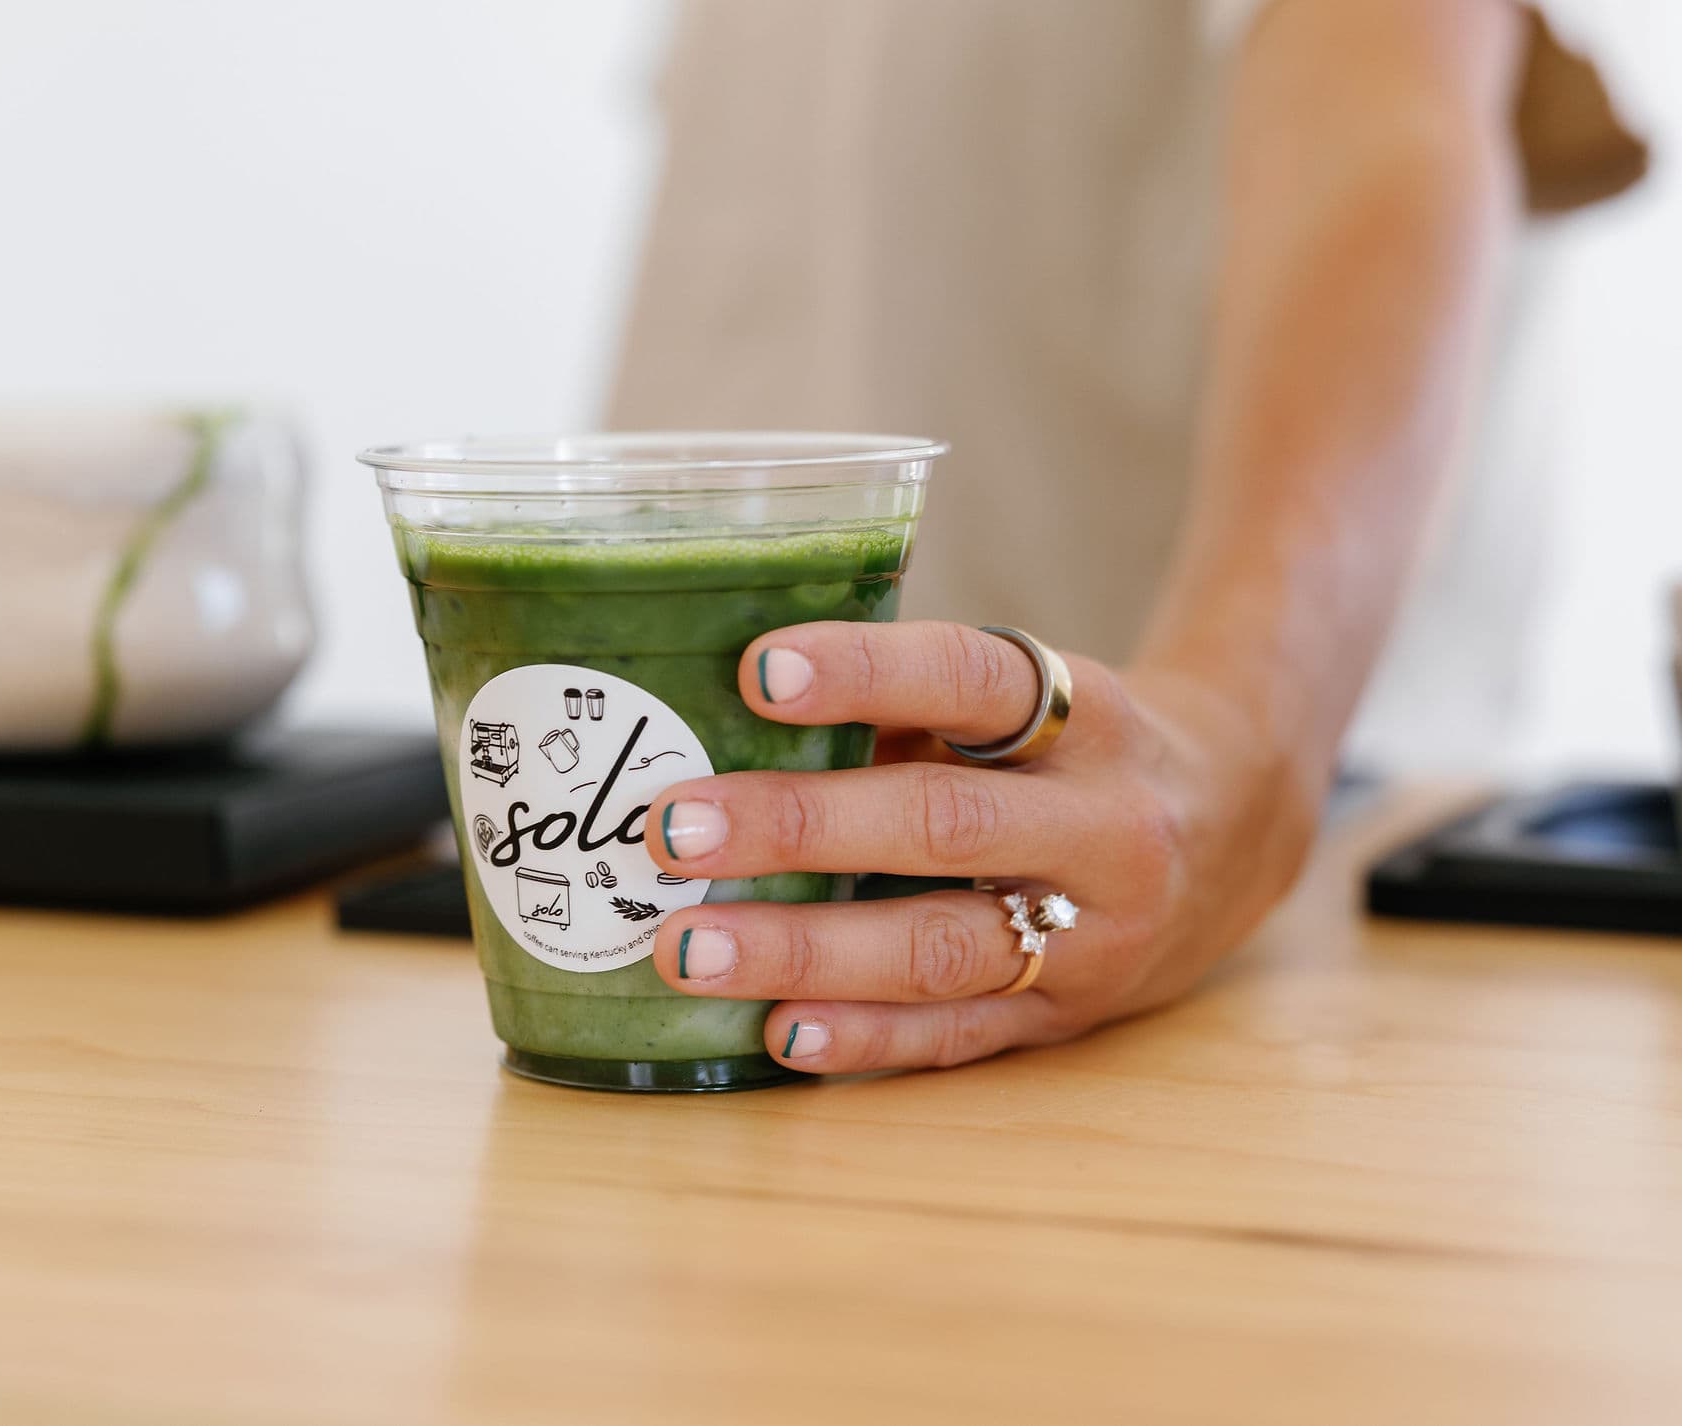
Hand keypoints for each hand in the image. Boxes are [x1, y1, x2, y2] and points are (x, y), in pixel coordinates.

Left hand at [645, 621, 1321, 1073]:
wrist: (1237, 830)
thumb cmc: (1076, 749)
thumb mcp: (1028, 702)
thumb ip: (908, 712)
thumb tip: (723, 723)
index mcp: (1087, 716)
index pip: (972, 680)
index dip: (865, 672)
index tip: (755, 670)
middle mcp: (1102, 824)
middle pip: (941, 824)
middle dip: (798, 827)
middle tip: (675, 830)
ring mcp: (1094, 933)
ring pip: (939, 947)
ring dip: (804, 952)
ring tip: (689, 949)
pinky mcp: (1070, 1018)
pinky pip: (958, 1036)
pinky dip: (864, 1038)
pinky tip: (776, 1032)